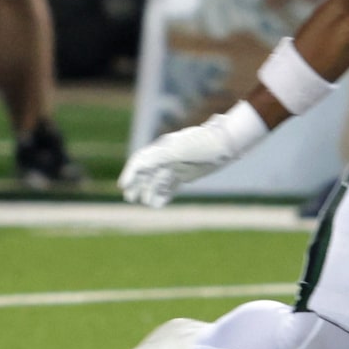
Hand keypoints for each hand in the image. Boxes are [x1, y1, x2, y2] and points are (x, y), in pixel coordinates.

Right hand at [118, 113, 251, 207]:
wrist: (225, 144)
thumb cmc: (202, 144)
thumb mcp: (179, 150)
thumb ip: (159, 157)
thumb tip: (140, 165)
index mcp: (161, 150)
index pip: (140, 162)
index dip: (130, 174)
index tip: (123, 186)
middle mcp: (165, 158)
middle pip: (146, 173)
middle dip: (137, 186)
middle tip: (130, 199)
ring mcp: (175, 166)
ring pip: (157, 181)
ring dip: (150, 192)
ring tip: (147, 204)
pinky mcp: (185, 174)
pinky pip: (170, 185)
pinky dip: (163, 194)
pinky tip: (160, 204)